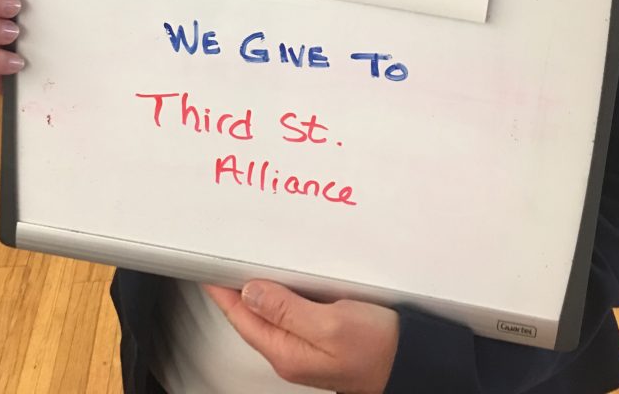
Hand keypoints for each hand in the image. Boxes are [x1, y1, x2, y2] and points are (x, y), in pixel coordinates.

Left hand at [204, 280, 397, 392]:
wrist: (411, 360)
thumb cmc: (378, 348)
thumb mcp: (330, 323)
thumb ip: (287, 309)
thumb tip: (250, 292)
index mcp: (286, 351)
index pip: (241, 317)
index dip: (222, 290)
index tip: (207, 266)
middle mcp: (291, 351)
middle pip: (251, 315)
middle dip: (235, 287)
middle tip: (222, 258)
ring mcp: (305, 345)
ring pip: (270, 312)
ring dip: (257, 288)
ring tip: (243, 263)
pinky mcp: (321, 336)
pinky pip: (290, 311)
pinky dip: (281, 291)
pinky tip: (283, 277)